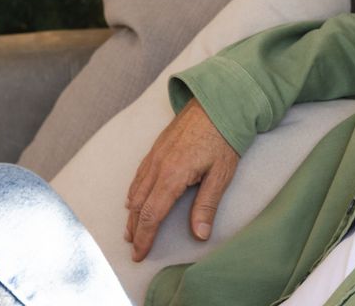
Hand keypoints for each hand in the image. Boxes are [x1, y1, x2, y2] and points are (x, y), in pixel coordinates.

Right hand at [124, 99, 238, 260]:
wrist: (218, 100)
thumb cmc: (223, 136)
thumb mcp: (221, 174)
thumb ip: (207, 205)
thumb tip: (200, 235)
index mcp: (173, 176)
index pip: (152, 215)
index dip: (145, 238)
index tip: (140, 254)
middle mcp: (158, 166)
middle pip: (139, 205)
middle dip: (135, 229)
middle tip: (134, 248)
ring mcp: (155, 155)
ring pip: (136, 190)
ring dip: (132, 213)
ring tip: (131, 230)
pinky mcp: (157, 147)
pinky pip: (139, 174)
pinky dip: (134, 191)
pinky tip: (133, 198)